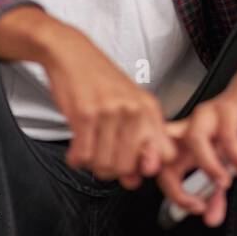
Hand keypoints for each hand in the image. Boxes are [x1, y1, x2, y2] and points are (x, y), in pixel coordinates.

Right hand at [37, 25, 178, 188]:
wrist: (72, 54)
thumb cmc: (100, 81)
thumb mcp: (129, 104)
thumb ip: (137, 141)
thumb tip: (135, 180)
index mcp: (149, 108)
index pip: (164, 154)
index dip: (148, 167)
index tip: (134, 166)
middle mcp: (134, 110)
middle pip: (128, 167)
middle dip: (112, 170)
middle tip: (102, 159)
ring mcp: (110, 112)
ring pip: (104, 164)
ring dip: (92, 164)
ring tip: (89, 149)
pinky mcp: (85, 115)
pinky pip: (82, 155)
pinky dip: (76, 158)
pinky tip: (77, 148)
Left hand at [155, 78, 236, 226]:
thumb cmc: (232, 127)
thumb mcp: (223, 164)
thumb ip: (215, 192)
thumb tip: (211, 218)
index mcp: (180, 143)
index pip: (162, 171)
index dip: (174, 194)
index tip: (196, 207)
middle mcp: (188, 129)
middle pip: (167, 156)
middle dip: (178, 186)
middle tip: (199, 203)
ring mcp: (206, 117)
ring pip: (195, 138)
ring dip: (210, 165)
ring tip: (224, 182)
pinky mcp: (228, 109)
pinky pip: (229, 133)